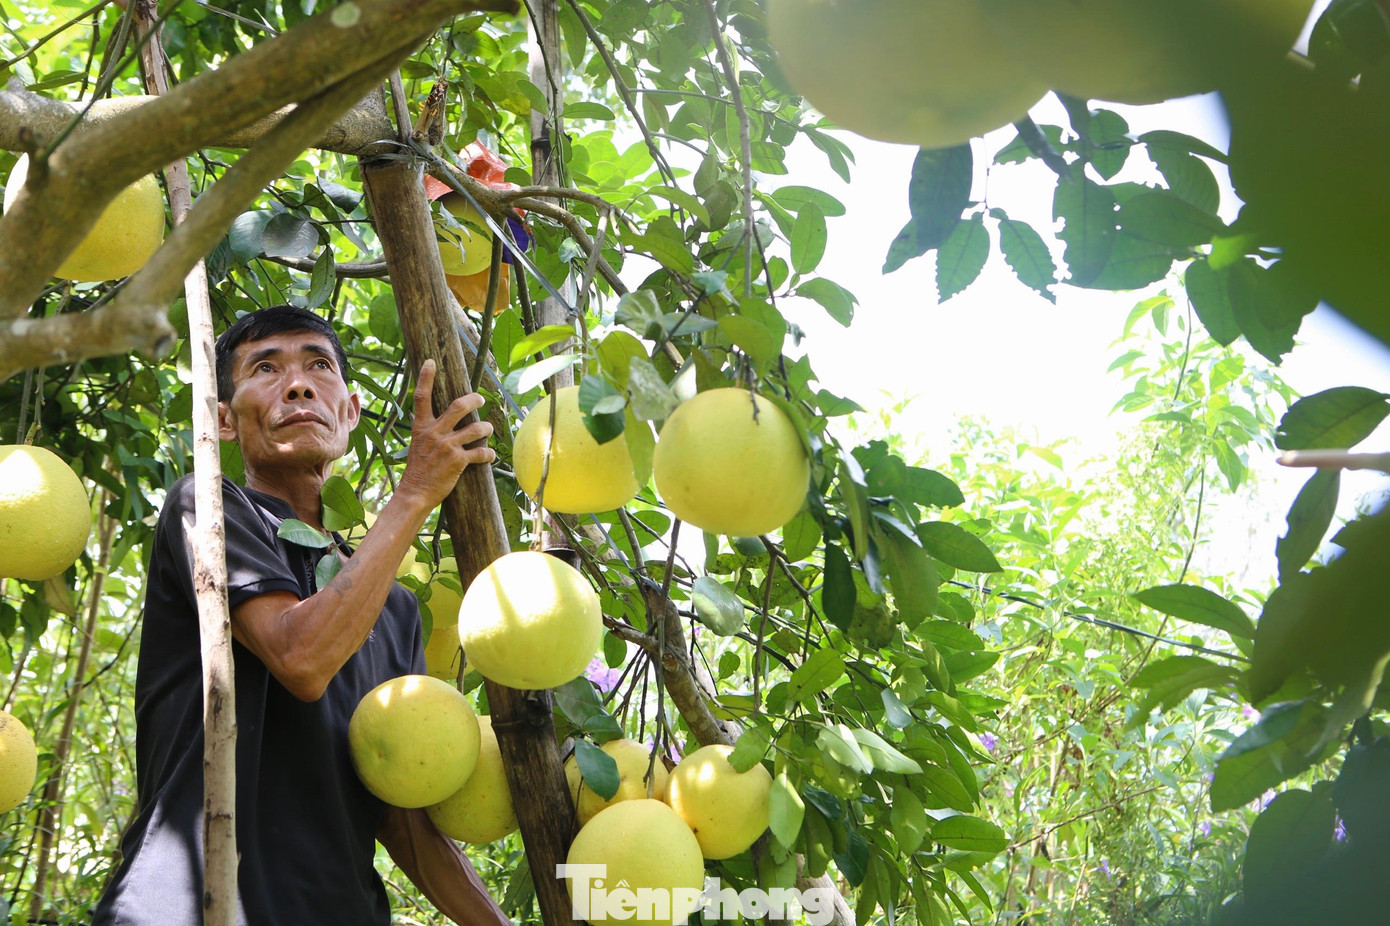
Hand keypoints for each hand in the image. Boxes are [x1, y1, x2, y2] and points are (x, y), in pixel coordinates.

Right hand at [396, 359, 495, 508]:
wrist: (415, 493)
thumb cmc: (418, 469)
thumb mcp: (418, 444)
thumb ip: (429, 429)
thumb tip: (443, 418)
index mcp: (421, 427)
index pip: (421, 397)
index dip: (425, 377)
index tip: (430, 362)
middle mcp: (434, 433)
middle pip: (459, 406)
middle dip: (474, 400)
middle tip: (480, 399)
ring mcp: (447, 446)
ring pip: (476, 428)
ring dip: (486, 428)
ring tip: (487, 430)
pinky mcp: (458, 461)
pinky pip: (481, 452)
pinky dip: (488, 453)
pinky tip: (489, 455)